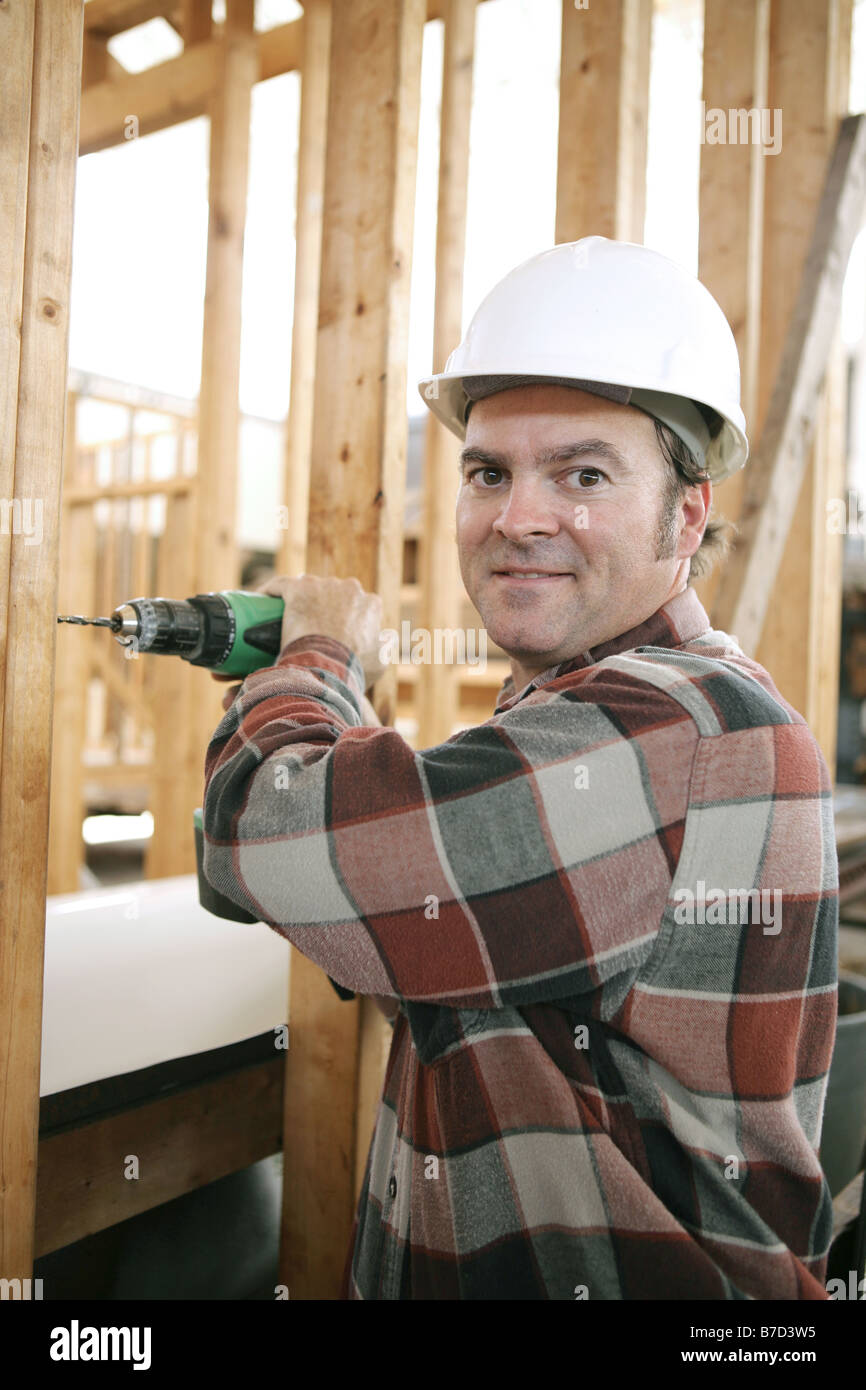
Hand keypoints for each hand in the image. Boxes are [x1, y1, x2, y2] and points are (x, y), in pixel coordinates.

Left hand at [256, 574, 386, 689]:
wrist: (328, 665)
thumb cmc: (353, 667)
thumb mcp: (380, 662)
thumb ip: (384, 647)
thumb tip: (382, 639)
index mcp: (370, 604)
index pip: (355, 606)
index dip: (343, 619)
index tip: (330, 634)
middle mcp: (350, 588)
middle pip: (331, 594)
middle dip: (321, 607)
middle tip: (307, 631)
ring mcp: (324, 585)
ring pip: (308, 588)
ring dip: (298, 599)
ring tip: (283, 620)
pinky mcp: (299, 587)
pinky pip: (281, 585)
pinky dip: (271, 591)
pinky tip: (261, 600)